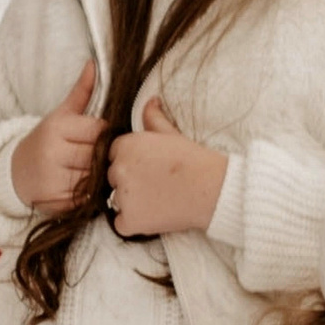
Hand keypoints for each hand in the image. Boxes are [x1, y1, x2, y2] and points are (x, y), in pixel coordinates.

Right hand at [10, 63, 100, 212]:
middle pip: (99, 154)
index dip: (104, 135)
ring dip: (97, 176)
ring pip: (95, 177)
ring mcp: (54, 179)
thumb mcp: (60, 115)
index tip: (98, 138)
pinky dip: (88, 194)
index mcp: (57, 128)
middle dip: (101, 157)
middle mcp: (53, 153)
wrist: (15, 173)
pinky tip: (81, 187)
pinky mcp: (56, 201)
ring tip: (88, 171)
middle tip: (97, 157)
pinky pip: (87, 197)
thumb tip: (95, 64)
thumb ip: (81, 92)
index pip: (99, 130)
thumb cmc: (45, 141)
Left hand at [106, 97, 228, 238]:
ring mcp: (122, 197)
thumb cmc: (194, 160)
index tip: (149, 167)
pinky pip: (121, 224)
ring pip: (116, 200)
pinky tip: (155, 214)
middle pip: (113, 177)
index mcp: (125, 146)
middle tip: (155, 184)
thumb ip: (153, 118)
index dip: (131, 162)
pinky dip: (134, 223)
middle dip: (128, 181)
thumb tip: (149, 100)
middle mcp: (119, 169)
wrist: (212, 188)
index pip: (113, 154)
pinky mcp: (130, 220)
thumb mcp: (172, 133)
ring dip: (131, 202)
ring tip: (158, 199)